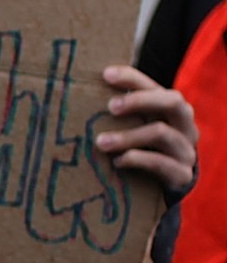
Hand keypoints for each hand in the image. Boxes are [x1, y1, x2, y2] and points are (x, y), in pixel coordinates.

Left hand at [99, 65, 197, 195]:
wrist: (165, 187)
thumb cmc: (141, 148)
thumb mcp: (132, 127)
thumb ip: (118, 111)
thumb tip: (77, 90)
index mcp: (172, 109)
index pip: (155, 86)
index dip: (132, 78)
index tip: (106, 74)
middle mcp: (185, 126)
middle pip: (173, 101)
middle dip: (140, 100)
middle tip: (110, 106)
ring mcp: (186, 150)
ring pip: (162, 133)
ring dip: (128, 136)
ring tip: (100, 142)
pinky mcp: (182, 175)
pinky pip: (162, 163)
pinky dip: (137, 160)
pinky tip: (117, 162)